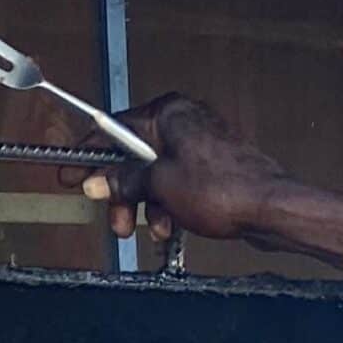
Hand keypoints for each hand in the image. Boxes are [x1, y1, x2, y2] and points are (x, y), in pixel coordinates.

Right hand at [60, 95, 290, 246]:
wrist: (270, 209)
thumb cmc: (225, 189)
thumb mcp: (160, 186)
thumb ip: (123, 181)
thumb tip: (97, 181)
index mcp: (168, 113)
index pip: (114, 128)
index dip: (90, 155)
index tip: (72, 174)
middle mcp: (184, 122)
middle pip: (134, 157)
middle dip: (124, 193)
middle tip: (118, 219)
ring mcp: (199, 146)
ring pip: (156, 176)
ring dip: (149, 207)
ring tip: (155, 229)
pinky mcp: (212, 169)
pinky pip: (177, 186)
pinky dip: (170, 206)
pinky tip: (174, 228)